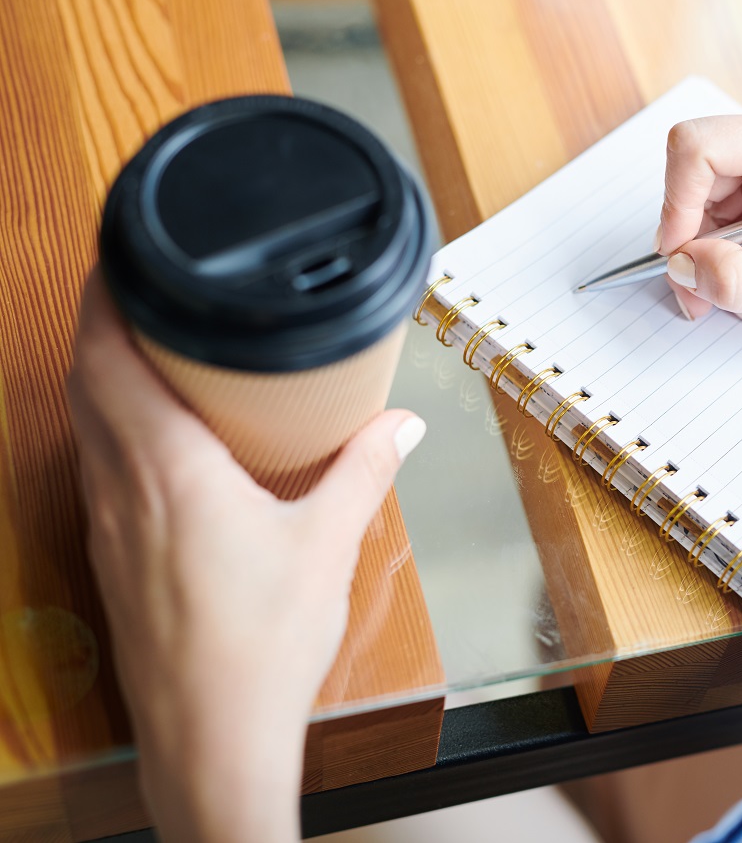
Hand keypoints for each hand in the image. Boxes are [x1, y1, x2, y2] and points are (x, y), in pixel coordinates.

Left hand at [67, 273, 425, 841]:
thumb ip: (363, 470)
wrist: (212, 737)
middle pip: (85, 383)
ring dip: (104, 380)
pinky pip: (100, 470)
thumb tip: (400, 424)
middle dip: (102, 328)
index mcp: (167, 469)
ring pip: (85, 427)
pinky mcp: (114, 559)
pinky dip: (116, 432)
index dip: (102, 298)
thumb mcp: (328, 544)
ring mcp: (108, 527)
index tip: (121, 259)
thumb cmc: (260, 646)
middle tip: (145, 295)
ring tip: (152, 356)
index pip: (107, 357)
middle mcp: (121, 490)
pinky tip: (163, 448)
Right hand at [657, 97, 741, 327]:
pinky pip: (725, 211)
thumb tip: (682, 270)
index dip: (675, 207)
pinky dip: (729, 253)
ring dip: (711, 256)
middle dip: (691, 244)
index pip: (697, 147)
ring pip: (704, 200)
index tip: (680, 262)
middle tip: (706, 301)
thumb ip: (741, 281)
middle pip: (694, 178)